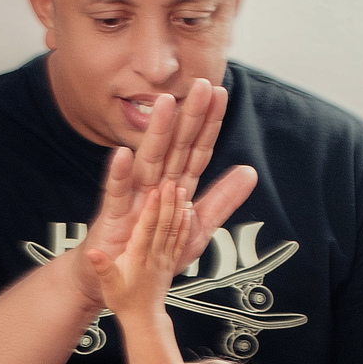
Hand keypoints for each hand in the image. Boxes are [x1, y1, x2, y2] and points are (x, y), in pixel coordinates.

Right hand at [68, 80, 255, 305]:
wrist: (117, 279)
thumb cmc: (151, 248)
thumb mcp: (195, 227)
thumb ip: (221, 200)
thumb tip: (250, 171)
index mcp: (175, 186)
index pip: (197, 151)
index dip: (209, 124)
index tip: (220, 93)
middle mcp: (154, 185)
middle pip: (176, 147)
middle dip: (189, 117)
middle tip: (201, 84)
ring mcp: (133, 198)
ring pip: (148, 161)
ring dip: (157, 134)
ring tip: (166, 104)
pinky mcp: (113, 217)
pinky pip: (115, 193)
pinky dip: (118, 175)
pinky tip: (121, 154)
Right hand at [86, 181, 191, 319]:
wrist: (142, 318)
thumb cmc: (124, 301)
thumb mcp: (108, 285)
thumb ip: (102, 268)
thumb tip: (93, 253)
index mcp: (138, 259)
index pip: (146, 230)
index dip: (151, 210)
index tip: (155, 192)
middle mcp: (154, 256)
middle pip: (163, 225)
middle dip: (168, 202)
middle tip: (171, 182)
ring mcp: (165, 258)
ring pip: (175, 229)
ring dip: (179, 209)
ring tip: (183, 191)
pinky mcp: (171, 261)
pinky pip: (181, 239)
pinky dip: (186, 223)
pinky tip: (189, 211)